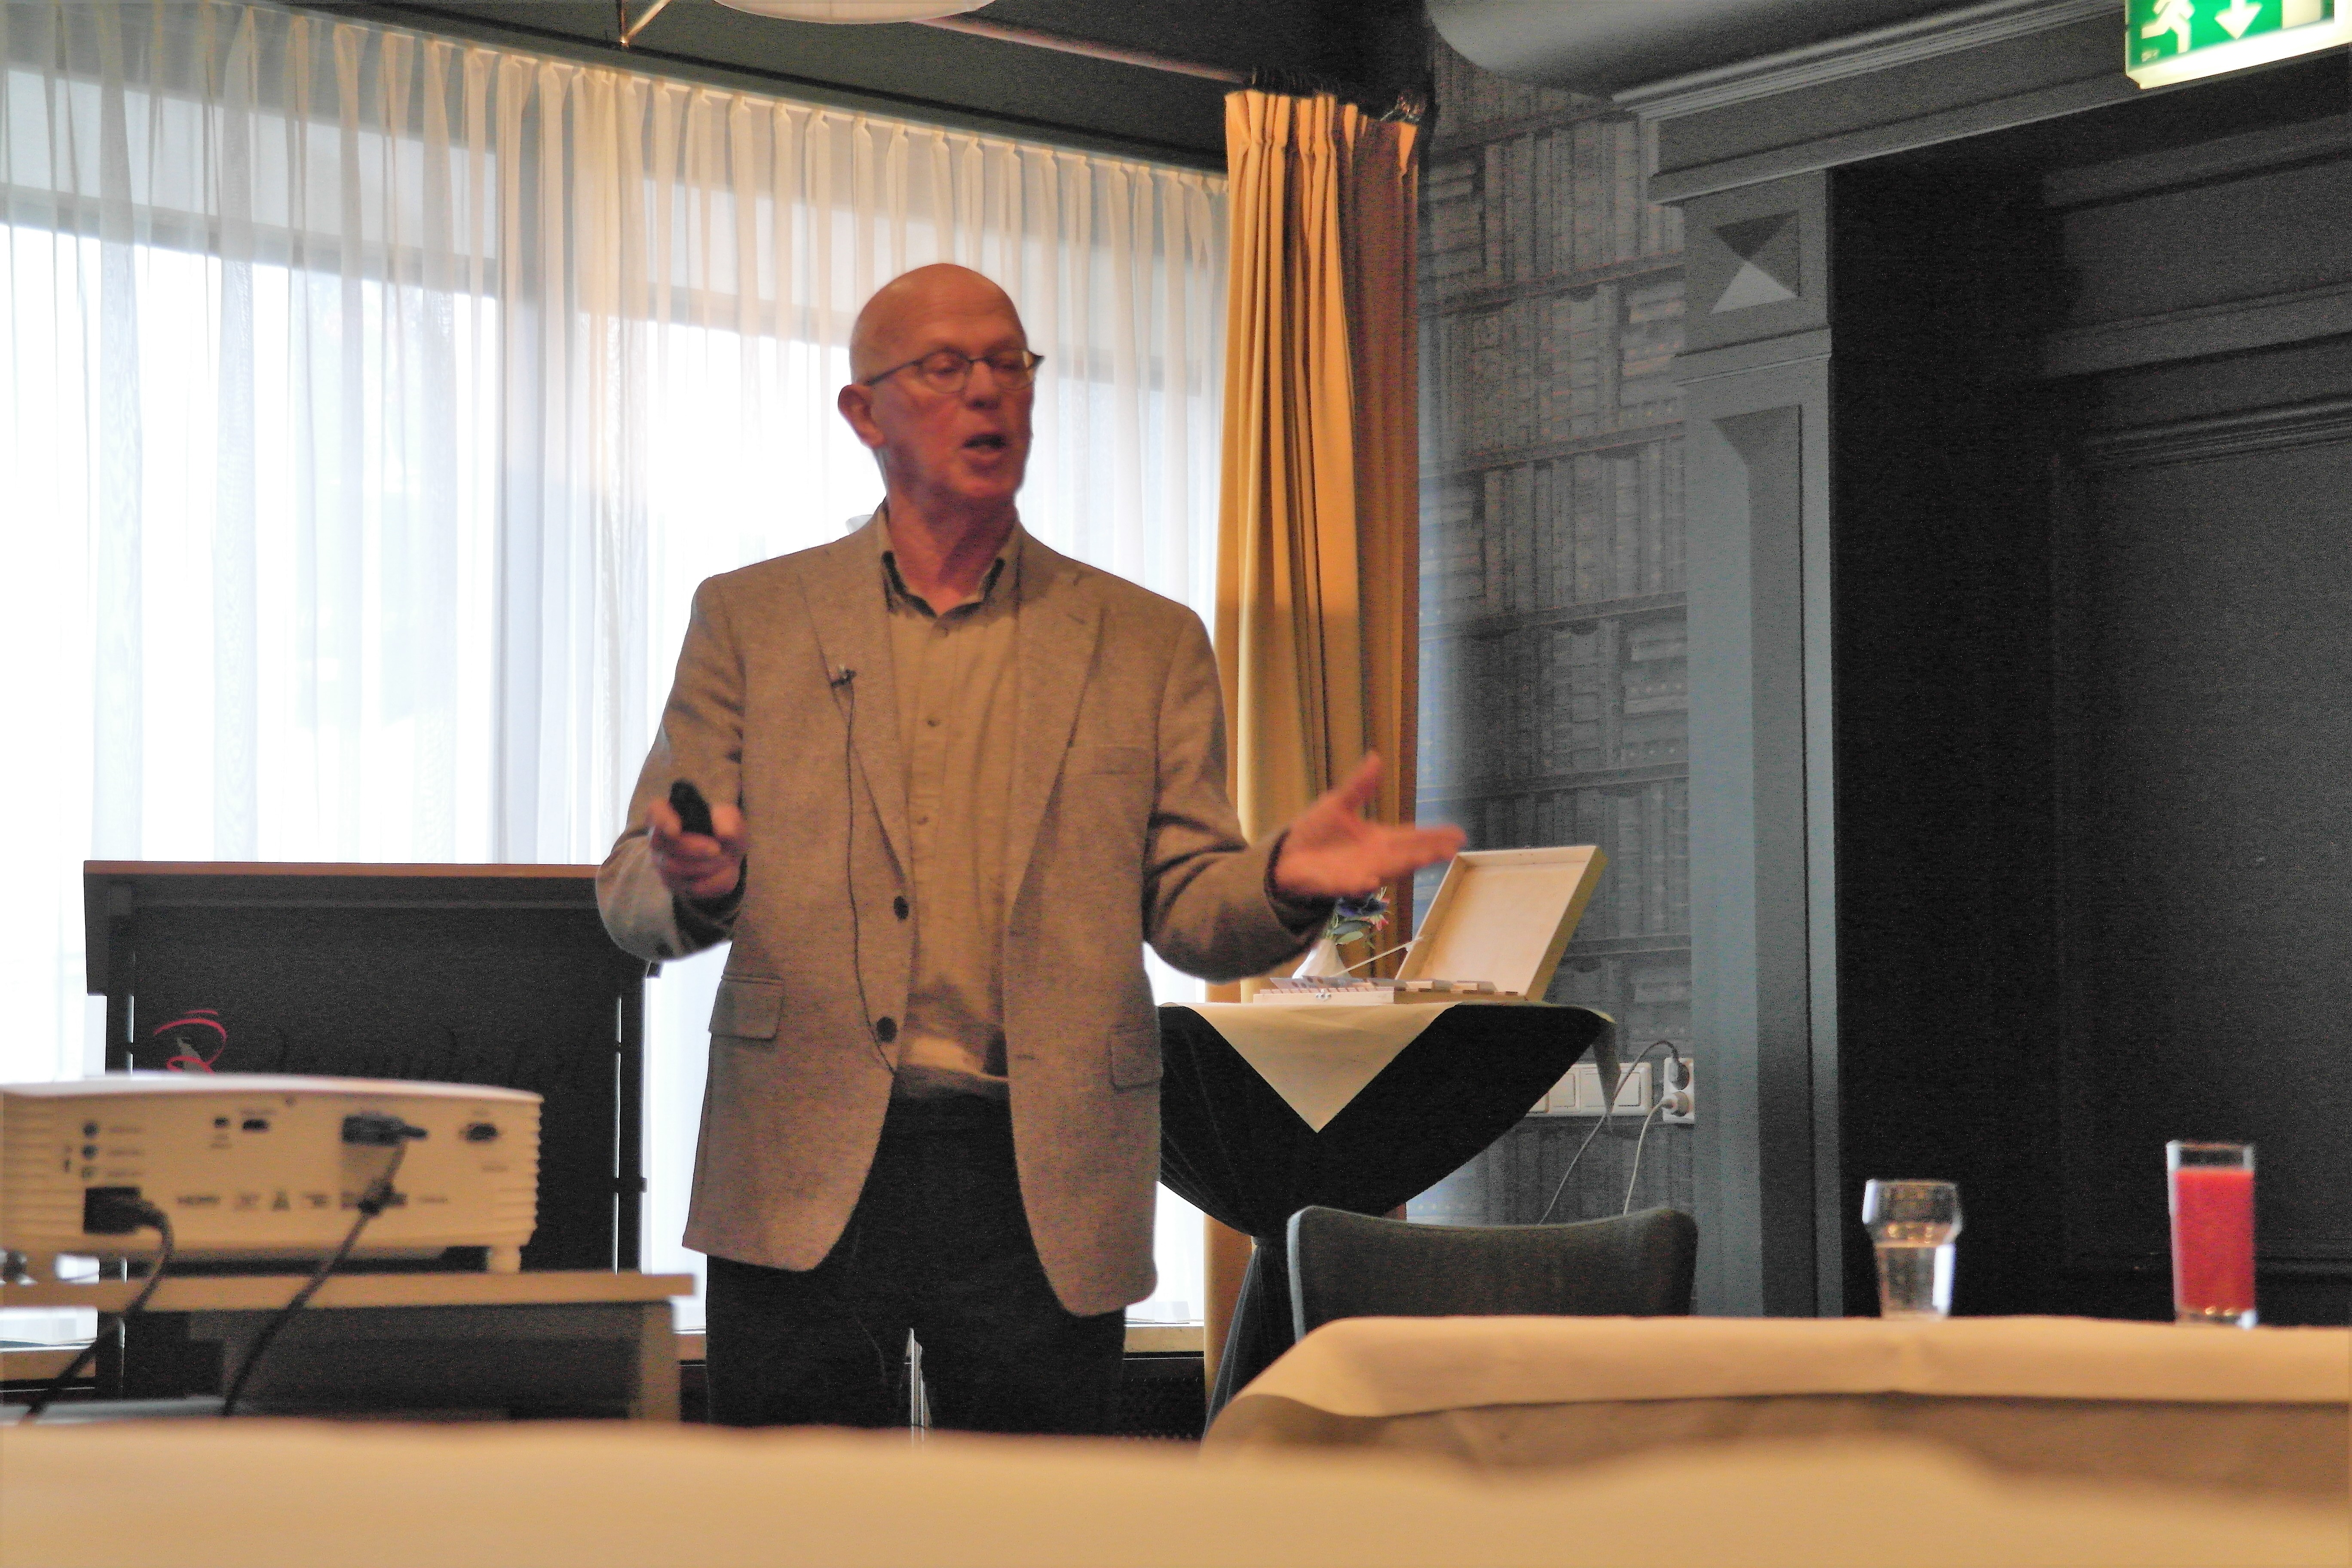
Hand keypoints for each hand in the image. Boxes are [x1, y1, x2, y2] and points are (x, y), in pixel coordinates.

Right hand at [648, 795, 745, 902]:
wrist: (727, 855)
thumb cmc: (722, 830)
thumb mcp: (730, 819)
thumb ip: (729, 821)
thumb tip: (726, 834)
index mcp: (670, 813)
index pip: (656, 811)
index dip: (661, 820)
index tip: (675, 831)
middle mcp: (660, 838)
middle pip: (667, 847)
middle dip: (696, 850)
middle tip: (719, 850)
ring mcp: (663, 863)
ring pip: (677, 870)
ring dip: (708, 865)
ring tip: (726, 859)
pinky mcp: (673, 884)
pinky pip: (691, 887)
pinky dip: (715, 881)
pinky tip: (724, 872)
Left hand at [1271, 754, 1464, 900]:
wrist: (1287, 855)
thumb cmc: (1317, 831)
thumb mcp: (1339, 803)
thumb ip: (1360, 785)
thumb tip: (1375, 757)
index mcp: (1379, 839)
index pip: (1412, 837)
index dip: (1434, 836)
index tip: (1458, 834)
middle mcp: (1376, 858)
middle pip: (1408, 855)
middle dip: (1429, 852)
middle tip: (1451, 848)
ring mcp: (1360, 873)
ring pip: (1388, 871)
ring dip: (1405, 866)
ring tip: (1424, 858)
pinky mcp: (1338, 884)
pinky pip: (1352, 885)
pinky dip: (1361, 883)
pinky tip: (1371, 879)